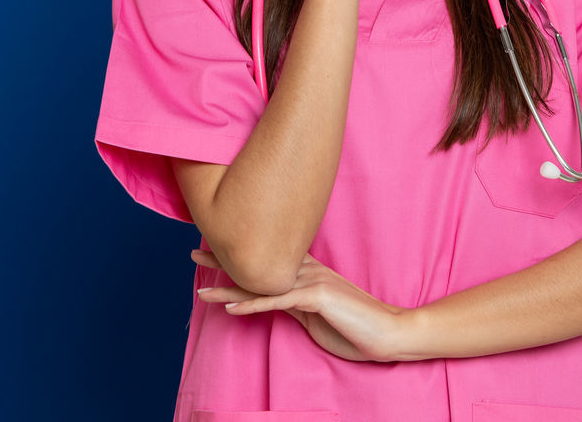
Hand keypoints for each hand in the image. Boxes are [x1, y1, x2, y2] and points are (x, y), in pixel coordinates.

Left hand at [190, 247, 406, 362]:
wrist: (389, 332)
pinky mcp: (315, 296)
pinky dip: (252, 304)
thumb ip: (296, 304)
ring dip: (228, 286)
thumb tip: (274, 301)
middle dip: (222, 259)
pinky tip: (231, 309)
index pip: (265, 259)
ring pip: (261, 281)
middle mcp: (305, 269)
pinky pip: (277, 301)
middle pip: (256, 263)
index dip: (237, 255)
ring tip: (201, 288)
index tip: (210, 249)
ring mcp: (310, 280)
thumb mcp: (318, 314)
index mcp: (306, 270)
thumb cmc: (356, 327)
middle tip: (192, 253)